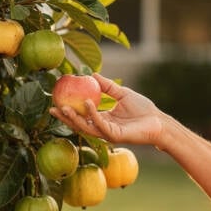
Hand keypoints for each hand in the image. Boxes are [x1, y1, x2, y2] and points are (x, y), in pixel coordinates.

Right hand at [48, 75, 166, 146]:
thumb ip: (107, 86)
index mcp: (102, 120)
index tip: (57, 101)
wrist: (158, 121)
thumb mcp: (122, 93)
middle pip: (79, 124)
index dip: (68, 110)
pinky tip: (87, 103)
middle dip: (65, 118)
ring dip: (75, 118)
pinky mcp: (115, 136)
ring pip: (86, 127)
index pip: (81, 116)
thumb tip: (92, 74)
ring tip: (65, 107)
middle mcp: (102, 128)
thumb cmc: (143, 109)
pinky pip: (100, 125)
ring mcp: (107, 134)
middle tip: (52, 108)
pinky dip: (92, 114)